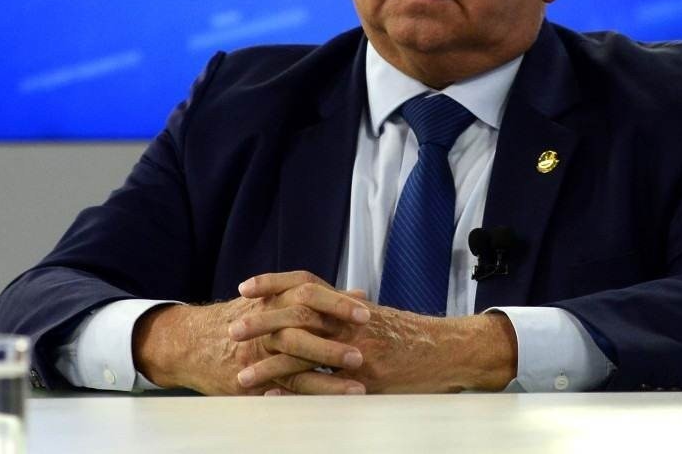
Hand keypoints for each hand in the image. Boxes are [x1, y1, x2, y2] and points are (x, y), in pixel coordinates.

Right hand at [132, 271, 368, 394]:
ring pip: (295, 360)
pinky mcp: (251, 378)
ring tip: (358, 388)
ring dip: (328, 376)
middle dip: (335, 341)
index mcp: (277, 298)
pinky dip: (305, 396)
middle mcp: (267, 321)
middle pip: (304, 324)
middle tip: (363, 354)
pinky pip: (282, 388)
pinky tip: (329, 407)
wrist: (191, 341)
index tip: (366, 312)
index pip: (310, 293)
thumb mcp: (277, 300)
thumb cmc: (244, 318)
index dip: (337, 303)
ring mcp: (258, 351)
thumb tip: (359, 294)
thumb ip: (322, 299)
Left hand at [232, 285, 517, 394]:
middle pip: (297, 314)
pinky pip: (324, 386)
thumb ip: (348, 312)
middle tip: (232, 327)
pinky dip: (295, 392)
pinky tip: (272, 399)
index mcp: (350, 305)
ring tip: (239, 375)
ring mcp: (357, 351)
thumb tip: (322, 306)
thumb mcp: (378, 317)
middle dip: (261, 321)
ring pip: (305, 352)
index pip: (305, 283)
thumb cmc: (413, 336)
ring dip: (269, 364)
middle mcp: (351, 323)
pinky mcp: (365, 380)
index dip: (274, 283)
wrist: (450, 350)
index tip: (245, 287)